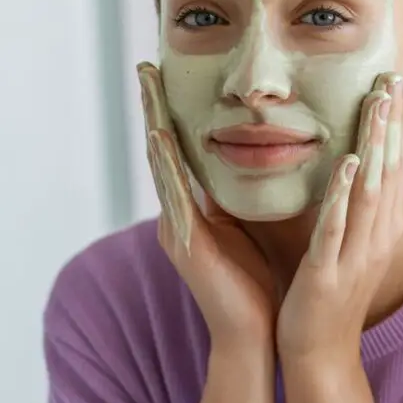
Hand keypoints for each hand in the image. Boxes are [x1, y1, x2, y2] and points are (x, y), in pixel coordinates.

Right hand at [138, 62, 276, 348]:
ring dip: (154, 126)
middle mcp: (177, 217)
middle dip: (153, 109)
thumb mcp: (245, 230)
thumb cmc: (255, 284)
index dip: (170, 114)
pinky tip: (162, 140)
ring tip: (148, 89)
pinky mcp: (187, 246)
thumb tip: (250, 165)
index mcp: (192, 212)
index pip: (179, 153)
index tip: (167, 76)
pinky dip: (168, 168)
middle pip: (162, 152)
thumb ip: (237, 200)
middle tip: (146, 68)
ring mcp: (177, 231)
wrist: (256, 334)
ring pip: (162, 168)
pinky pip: (176, 199)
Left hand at [277, 73, 402, 364]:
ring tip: (377, 104)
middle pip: (390, 170)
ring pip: (371, 190)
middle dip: (393, 123)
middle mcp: (377, 237)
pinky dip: (344, 194)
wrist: (319, 354)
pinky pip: (339, 227)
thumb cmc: (328, 295)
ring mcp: (356, 255)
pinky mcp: (328, 273)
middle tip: (394, 77)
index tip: (395, 83)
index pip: (394, 166)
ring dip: (375, 145)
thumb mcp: (348, 244)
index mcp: (381, 228)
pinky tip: (346, 162)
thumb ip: (351, 206)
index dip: (397, 125)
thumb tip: (350, 166)